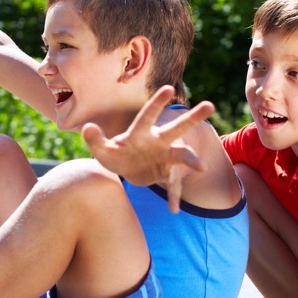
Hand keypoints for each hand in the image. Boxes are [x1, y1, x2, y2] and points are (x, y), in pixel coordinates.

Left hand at [81, 86, 214, 212]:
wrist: (129, 169)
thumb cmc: (116, 153)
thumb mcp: (102, 150)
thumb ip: (95, 140)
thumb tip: (87, 127)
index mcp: (141, 132)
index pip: (148, 116)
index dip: (157, 103)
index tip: (168, 88)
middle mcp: (158, 141)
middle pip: (177, 128)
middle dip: (193, 118)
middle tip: (210, 105)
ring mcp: (166, 157)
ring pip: (183, 156)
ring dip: (192, 160)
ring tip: (202, 168)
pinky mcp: (168, 174)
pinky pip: (173, 185)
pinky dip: (173, 197)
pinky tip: (173, 209)